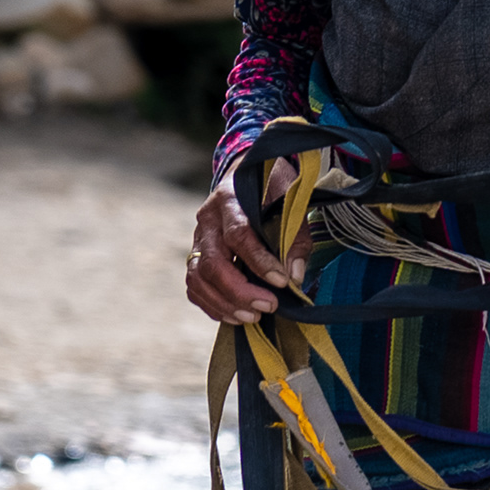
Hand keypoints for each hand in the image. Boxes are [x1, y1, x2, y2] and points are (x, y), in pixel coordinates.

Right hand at [187, 159, 297, 325]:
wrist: (247, 172)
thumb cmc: (272, 189)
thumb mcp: (290, 203)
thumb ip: (294, 239)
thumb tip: (295, 276)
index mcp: (230, 201)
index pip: (239, 236)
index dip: (260, 263)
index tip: (282, 283)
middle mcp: (207, 221)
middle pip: (213, 263)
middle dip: (240, 291)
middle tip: (268, 307)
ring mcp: (197, 239)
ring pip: (198, 278)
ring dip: (224, 303)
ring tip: (253, 317)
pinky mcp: (196, 255)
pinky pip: (194, 285)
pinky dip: (211, 304)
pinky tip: (234, 315)